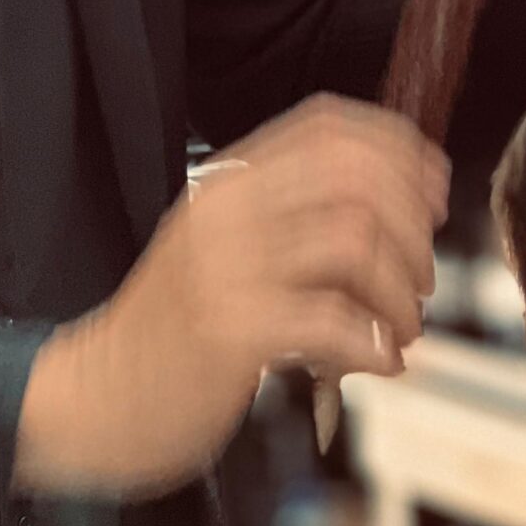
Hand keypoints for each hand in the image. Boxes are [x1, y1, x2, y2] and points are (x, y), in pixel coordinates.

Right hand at [13, 97, 447, 498]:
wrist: (93, 399)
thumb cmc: (171, 335)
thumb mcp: (221, 252)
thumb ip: (289, 222)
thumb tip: (393, 211)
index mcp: (227, 184)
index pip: (328, 125)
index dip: (399, 149)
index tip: (432, 189)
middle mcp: (226, 212)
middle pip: (356, 178)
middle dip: (413, 228)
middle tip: (420, 278)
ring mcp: (226, 268)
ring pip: (355, 243)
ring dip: (399, 292)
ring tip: (399, 330)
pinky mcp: (229, 330)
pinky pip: (332, 321)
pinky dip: (374, 345)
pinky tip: (376, 364)